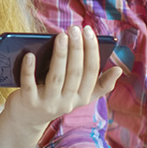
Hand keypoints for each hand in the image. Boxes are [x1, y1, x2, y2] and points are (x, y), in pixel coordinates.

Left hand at [3, 25, 120, 130]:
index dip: (92, 50)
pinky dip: (29, 70)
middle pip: (75, 72)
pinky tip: (30, 54)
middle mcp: (67, 102)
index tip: (88, 30)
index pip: (91, 72)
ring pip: (56, 77)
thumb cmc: (55, 98)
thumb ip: (98, 84)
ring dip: (60, 55)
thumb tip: (119, 70)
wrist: (27, 119)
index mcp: (82, 97)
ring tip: (60, 36)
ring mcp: (48, 104)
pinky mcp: (29, 103)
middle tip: (74, 28)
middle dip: (76, 48)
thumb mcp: (78, 95)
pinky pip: (29, 85)